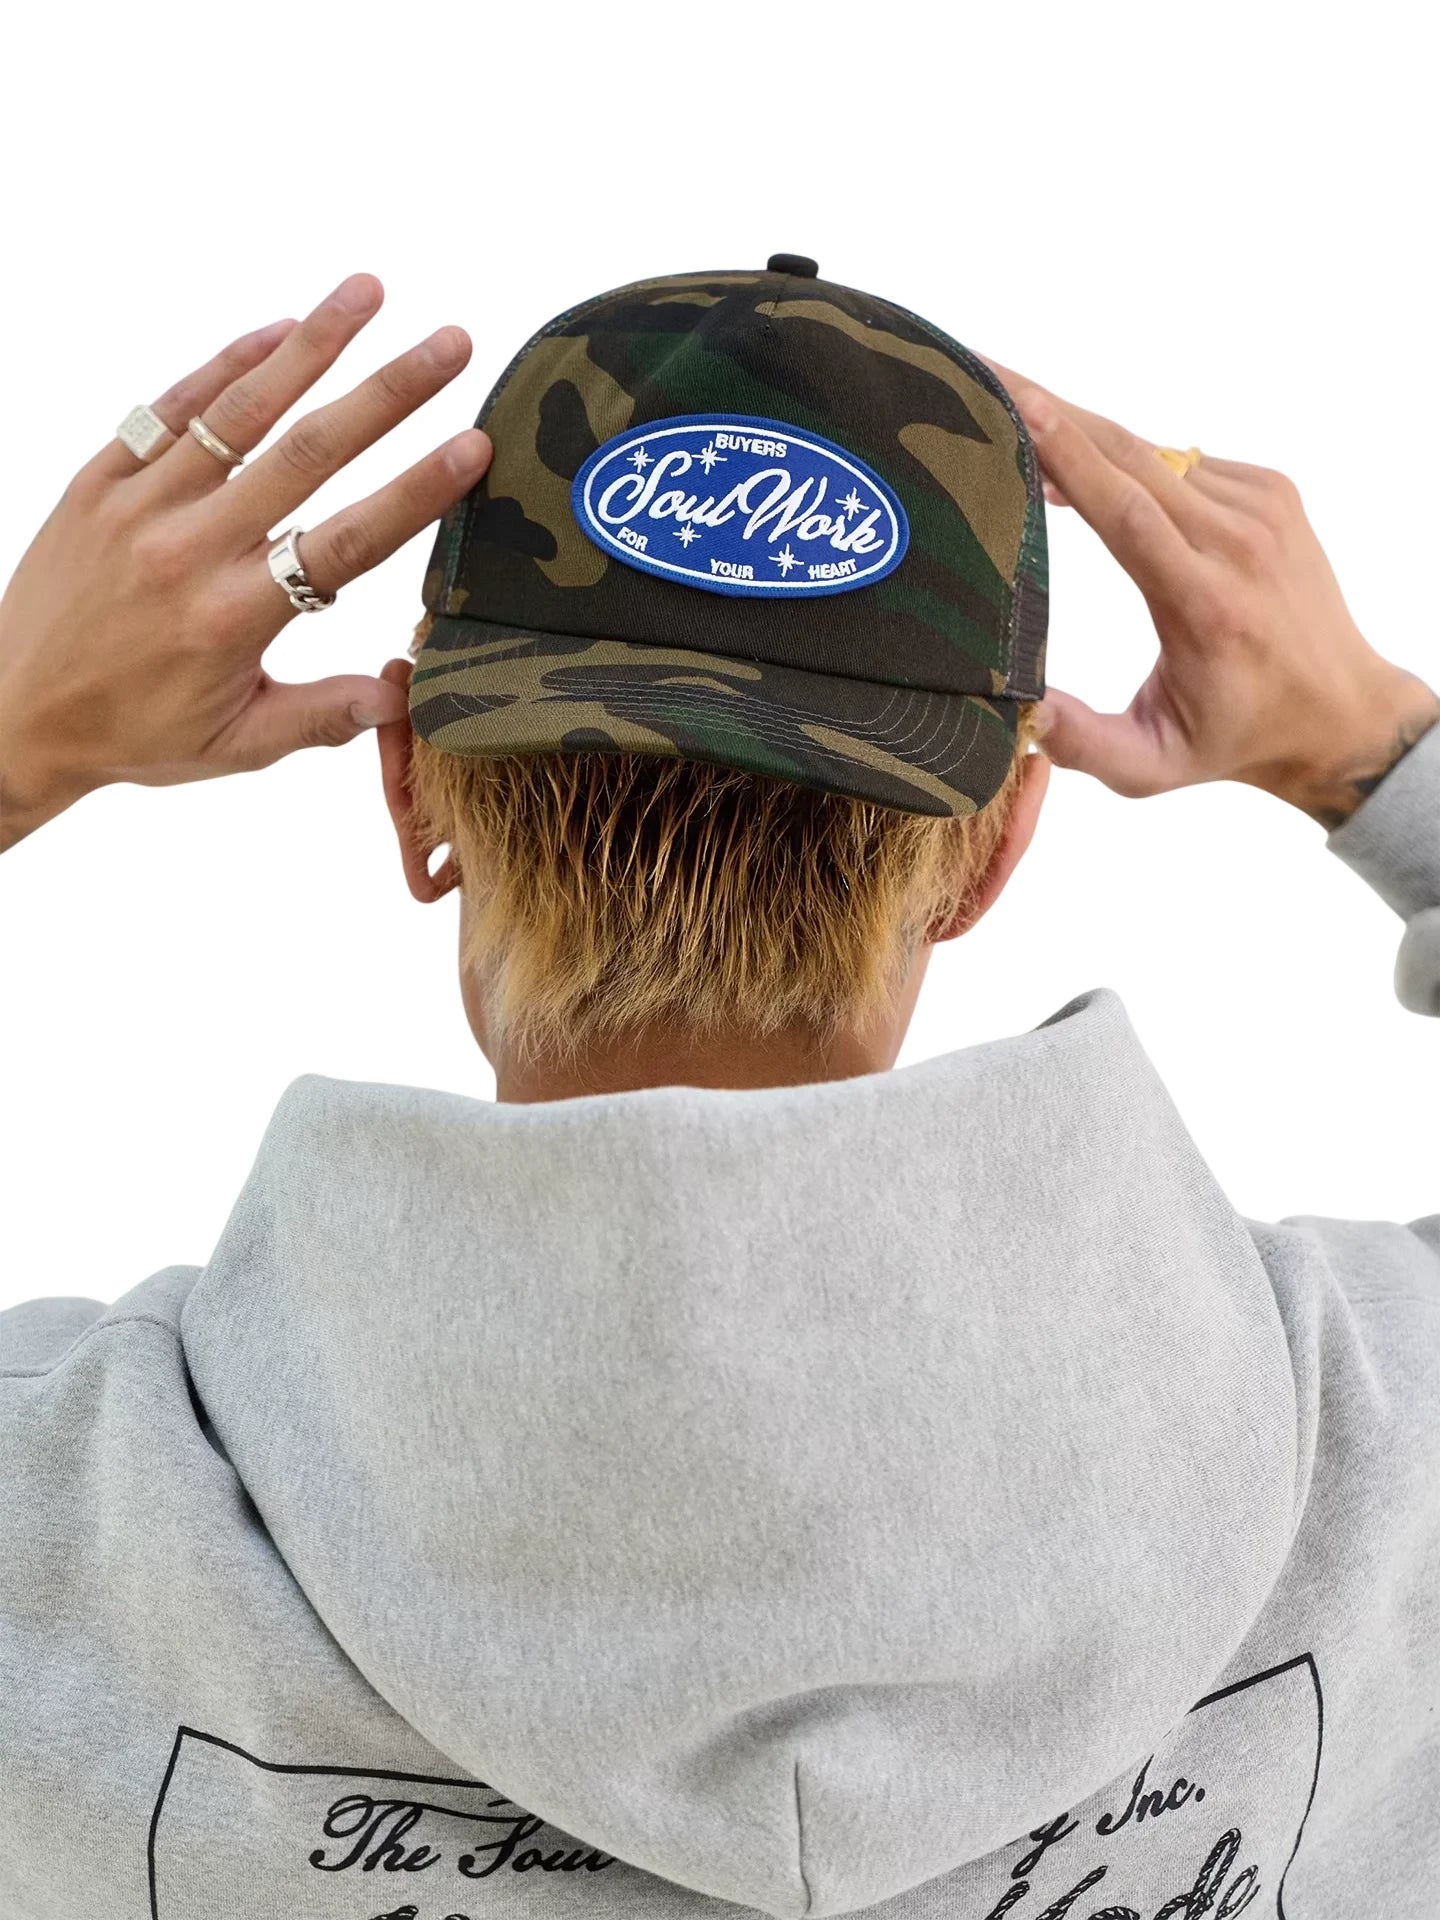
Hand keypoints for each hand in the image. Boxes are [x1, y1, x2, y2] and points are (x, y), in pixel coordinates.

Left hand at [0, 273, 491, 849]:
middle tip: (452, 344)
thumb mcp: (237, 743)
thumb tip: (406, 695)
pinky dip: (225, 365)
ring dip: (310, 344)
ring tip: (368, 292)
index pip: (345, 542)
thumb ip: (324, 716)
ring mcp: (140, 505)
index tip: (472, 447)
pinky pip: (170, 409)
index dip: (416, 493)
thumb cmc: (135, 733)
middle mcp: (189, 549)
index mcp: (233, 617)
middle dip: (388, 392)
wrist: (11, 714)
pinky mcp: (98, 481)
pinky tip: (278, 332)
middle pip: (306, 453)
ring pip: (238, 411)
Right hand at [986, 361, 1438, 827]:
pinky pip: (1177, 461)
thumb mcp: (1152, 767)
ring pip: (1149, 452)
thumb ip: (1083, 745)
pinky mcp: (1268, 488)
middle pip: (1129, 457)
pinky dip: (1123, 459)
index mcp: (1206, 604)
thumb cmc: (1234, 738)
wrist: (1339, 710)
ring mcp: (1260, 506)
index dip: (1069, 456)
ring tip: (1008, 413)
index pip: (1129, 512)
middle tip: (982, 372)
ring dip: (1078, 434)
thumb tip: (1018, 711)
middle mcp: (1238, 542)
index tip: (1018, 405)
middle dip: (1050, 411)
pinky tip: (1079, 470)